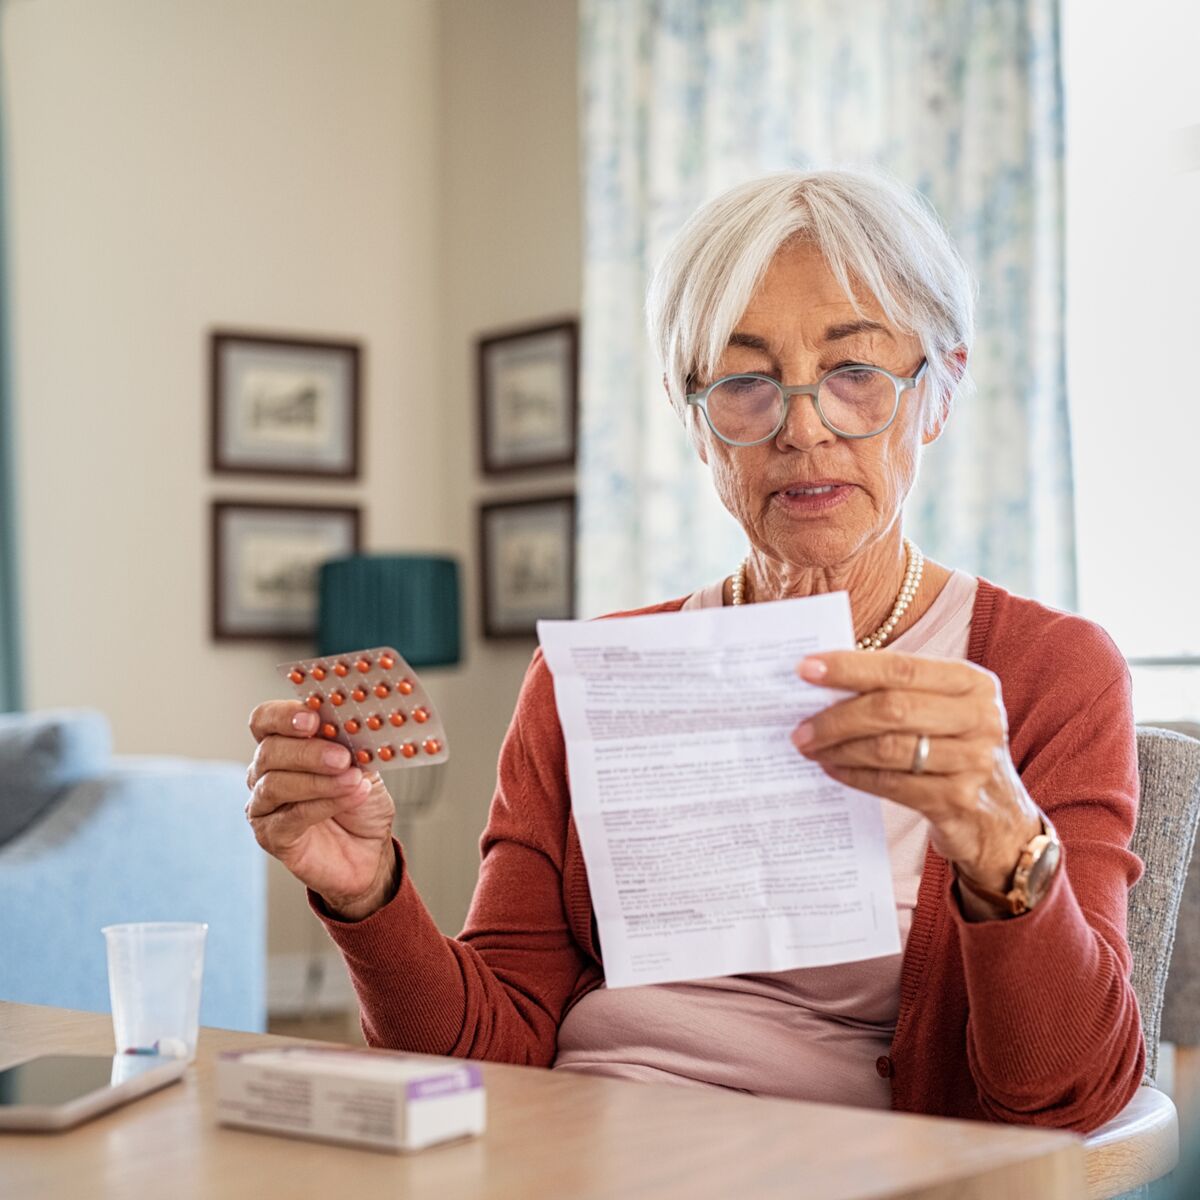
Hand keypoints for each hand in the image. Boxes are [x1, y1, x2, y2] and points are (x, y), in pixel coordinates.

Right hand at [246, 701, 398, 919]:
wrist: (370, 851)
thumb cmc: (362, 804)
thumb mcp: (364, 766)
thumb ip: (352, 746)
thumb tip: (353, 725)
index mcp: (284, 745)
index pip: (265, 720)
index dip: (284, 715)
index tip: (313, 718)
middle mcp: (265, 772)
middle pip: (269, 751)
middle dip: (307, 751)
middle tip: (341, 756)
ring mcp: (264, 805)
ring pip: (275, 784)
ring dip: (319, 780)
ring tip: (353, 779)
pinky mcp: (271, 835)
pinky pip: (291, 816)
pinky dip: (324, 804)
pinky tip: (351, 797)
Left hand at [791, 651, 1041, 903]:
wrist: (999, 820)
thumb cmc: (953, 749)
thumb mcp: (942, 711)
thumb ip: (897, 692)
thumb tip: (822, 681)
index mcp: (973, 683)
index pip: (901, 668)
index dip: (850, 667)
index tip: (804, 669)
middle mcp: (980, 718)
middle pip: (892, 708)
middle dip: (836, 716)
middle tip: (798, 727)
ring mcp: (973, 761)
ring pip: (888, 749)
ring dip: (839, 748)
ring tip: (809, 747)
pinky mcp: (958, 801)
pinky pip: (891, 784)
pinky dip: (854, 775)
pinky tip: (833, 768)